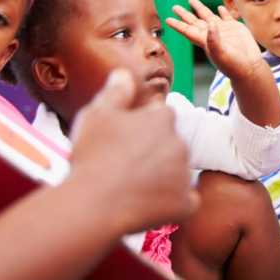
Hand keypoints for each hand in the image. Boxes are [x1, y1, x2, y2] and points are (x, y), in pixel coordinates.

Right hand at [68, 69, 197, 234]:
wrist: (94, 204)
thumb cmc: (93, 155)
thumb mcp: (97, 114)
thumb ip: (115, 91)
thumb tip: (125, 73)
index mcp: (163, 118)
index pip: (159, 116)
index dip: (141, 128)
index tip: (123, 142)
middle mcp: (180, 142)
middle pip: (170, 144)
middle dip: (154, 152)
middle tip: (125, 166)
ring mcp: (185, 173)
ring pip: (176, 172)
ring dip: (162, 177)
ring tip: (132, 187)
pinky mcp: (186, 203)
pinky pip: (184, 201)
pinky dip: (171, 204)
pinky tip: (148, 206)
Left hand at [165, 0, 265, 81]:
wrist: (249, 68)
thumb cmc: (233, 65)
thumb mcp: (221, 53)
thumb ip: (214, 39)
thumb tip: (210, 23)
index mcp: (205, 41)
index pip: (188, 31)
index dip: (178, 25)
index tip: (168, 19)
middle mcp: (212, 34)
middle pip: (194, 22)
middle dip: (185, 15)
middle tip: (174, 7)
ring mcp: (223, 30)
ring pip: (208, 17)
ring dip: (200, 9)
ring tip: (192, 0)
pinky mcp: (235, 28)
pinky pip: (226, 17)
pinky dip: (222, 11)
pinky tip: (219, 8)